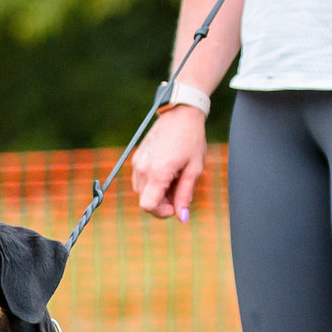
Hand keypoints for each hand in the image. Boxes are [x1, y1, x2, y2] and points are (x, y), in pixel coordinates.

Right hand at [132, 108, 207, 222]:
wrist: (181, 113)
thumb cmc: (191, 139)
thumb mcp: (194, 169)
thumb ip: (185, 195)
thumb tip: (182, 218)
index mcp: (158, 172)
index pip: (148, 206)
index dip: (162, 212)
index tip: (176, 206)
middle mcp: (143, 168)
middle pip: (145, 200)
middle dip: (162, 203)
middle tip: (180, 190)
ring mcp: (138, 162)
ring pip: (141, 191)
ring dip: (157, 193)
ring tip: (175, 180)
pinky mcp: (137, 157)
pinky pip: (140, 179)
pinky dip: (152, 183)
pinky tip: (168, 172)